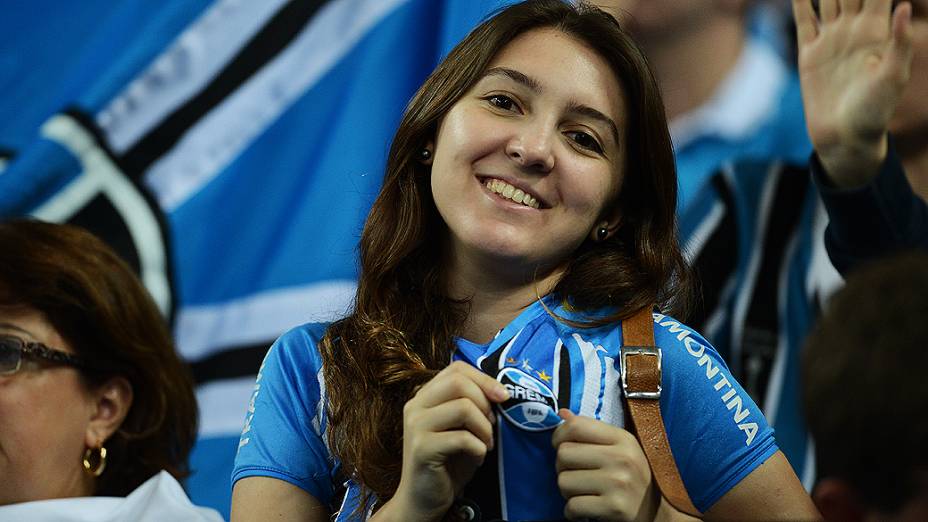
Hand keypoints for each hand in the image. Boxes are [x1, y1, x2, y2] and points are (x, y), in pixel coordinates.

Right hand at [383, 361, 509, 521]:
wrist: (424, 500)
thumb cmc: (448, 463)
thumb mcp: (462, 428)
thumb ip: (472, 405)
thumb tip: (501, 391)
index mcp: (424, 396)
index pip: (456, 369)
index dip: (484, 379)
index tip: (503, 397)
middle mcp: (415, 405)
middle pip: (459, 382)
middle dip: (486, 403)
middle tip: (492, 427)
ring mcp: (415, 426)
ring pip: (463, 407)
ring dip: (485, 428)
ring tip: (486, 444)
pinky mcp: (421, 448)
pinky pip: (462, 438)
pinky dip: (479, 449)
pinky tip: (477, 459)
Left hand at [552, 410, 657, 521]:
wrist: (657, 514)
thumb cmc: (632, 478)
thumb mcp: (620, 448)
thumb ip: (591, 431)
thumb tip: (563, 413)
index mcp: (622, 438)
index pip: (575, 426)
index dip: (559, 435)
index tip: (561, 445)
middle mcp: (622, 458)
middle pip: (564, 454)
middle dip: (562, 467)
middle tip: (576, 475)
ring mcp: (619, 483)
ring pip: (564, 481)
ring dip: (568, 491)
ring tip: (583, 492)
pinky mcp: (614, 507)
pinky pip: (572, 506)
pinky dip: (572, 512)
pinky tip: (585, 509)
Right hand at [794, 0, 913, 186]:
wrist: (844, 137)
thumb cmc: (874, 113)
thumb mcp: (893, 78)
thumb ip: (898, 43)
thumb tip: (902, 6)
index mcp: (878, 30)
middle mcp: (855, 29)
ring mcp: (831, 39)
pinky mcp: (810, 53)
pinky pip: (804, 19)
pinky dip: (799, 1)